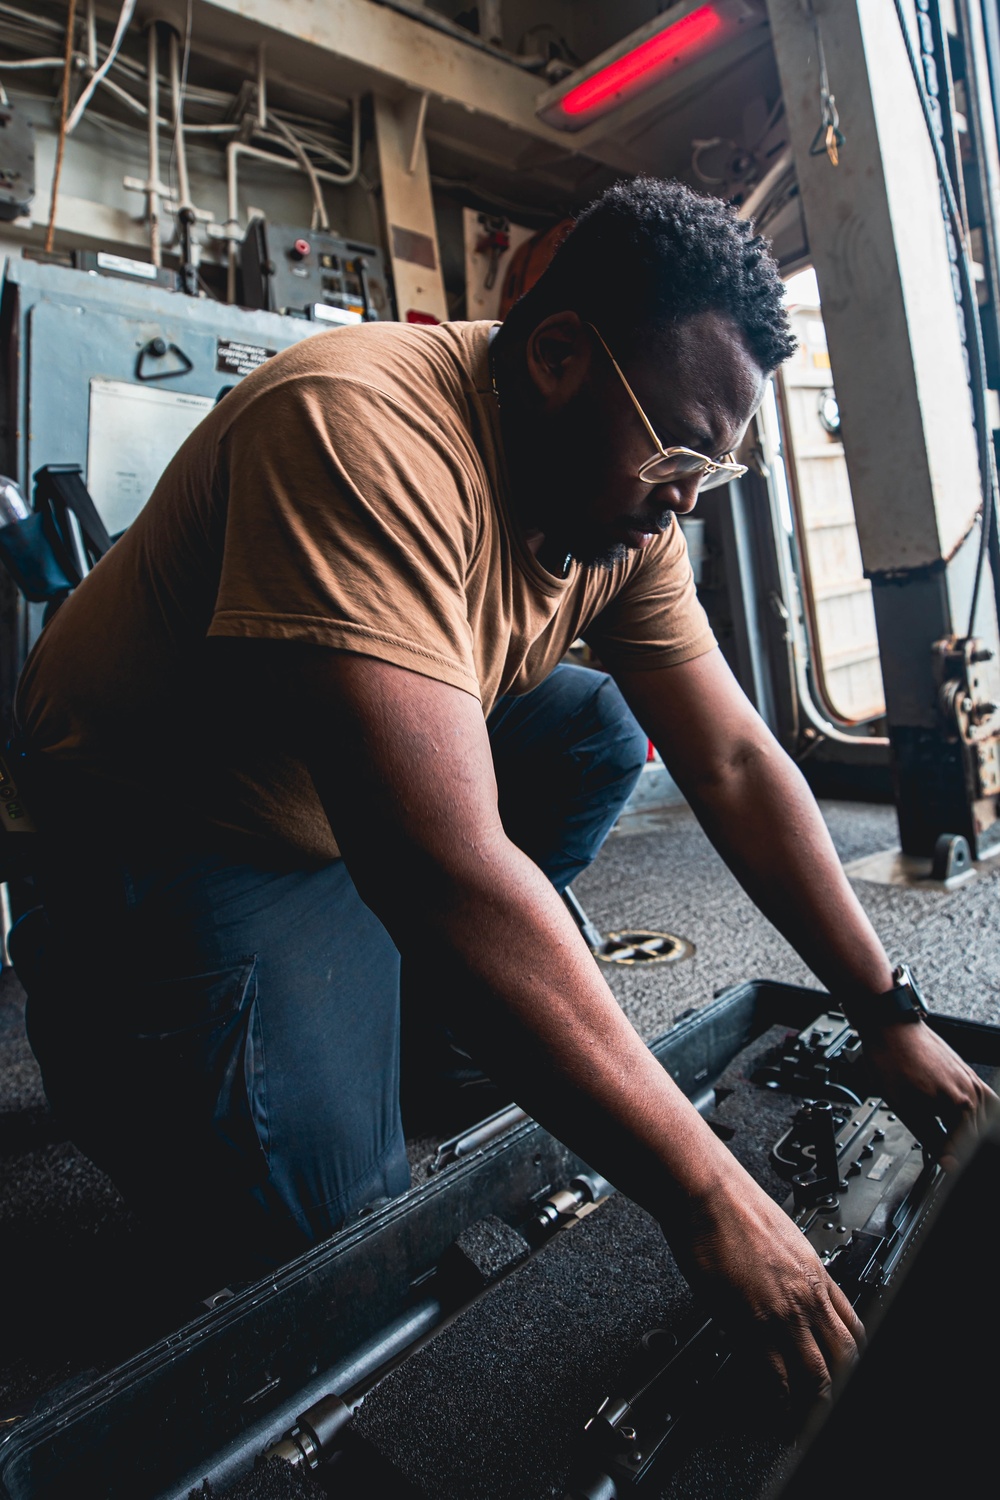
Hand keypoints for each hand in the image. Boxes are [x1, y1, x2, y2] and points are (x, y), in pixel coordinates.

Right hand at [666, 1164, 864, 1420]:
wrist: (707, 1193)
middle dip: (838, 1385)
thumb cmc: (734, 1206)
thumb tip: (786, 1289)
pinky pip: (777, 1375)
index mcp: (816, 1273)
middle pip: (844, 1357)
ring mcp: (783, 1312)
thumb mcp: (780, 1238)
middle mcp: (807, 1295)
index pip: (854, 1328)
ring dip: (813, 1400)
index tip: (843, 1371)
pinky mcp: (753, 1322)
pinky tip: (775, 1405)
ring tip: (803, 1416)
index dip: (852, 1358)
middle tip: (825, 1401)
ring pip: (818, 1374)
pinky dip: (780, 1398)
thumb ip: (790, 1271)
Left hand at [857, 1019, 997, 1169]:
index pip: (966, 1146)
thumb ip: (930, 1138)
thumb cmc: (893, 1061)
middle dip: (967, 1149)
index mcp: (959, 1105)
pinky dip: (986, 1114)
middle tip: (953, 1159)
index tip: (948, 1167)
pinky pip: (989, 1098)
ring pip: (988, 1117)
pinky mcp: (968, 1072)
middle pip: (979, 1133)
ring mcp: (972, 1080)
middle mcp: (971, 1092)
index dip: (955, 1160)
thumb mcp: (906, 1109)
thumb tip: (945, 1161)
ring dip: (976, 1133)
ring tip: (961, 1143)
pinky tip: (979, 1120)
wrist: (890, 1028)